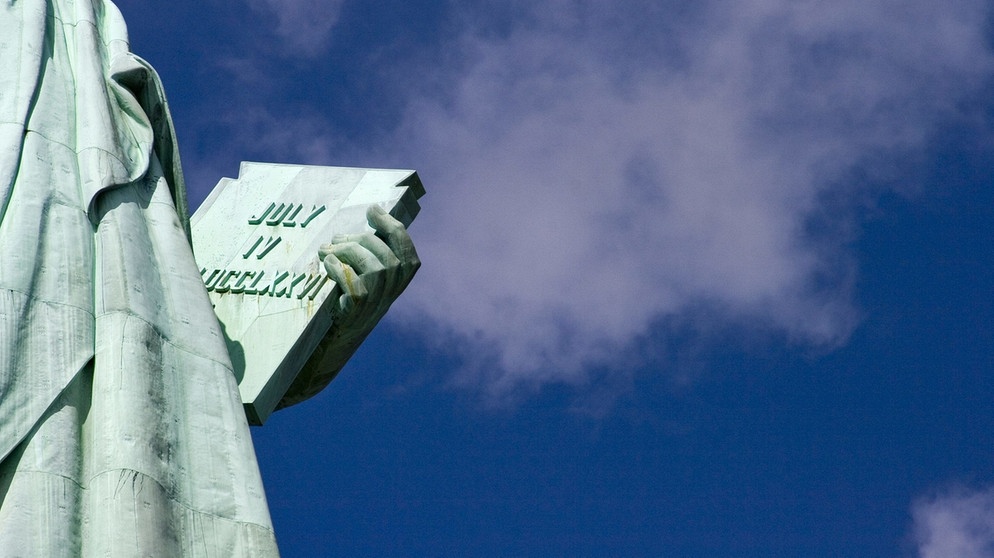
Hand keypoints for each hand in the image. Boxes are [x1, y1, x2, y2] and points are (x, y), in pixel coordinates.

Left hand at [318, 205, 419, 330]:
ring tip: (325, 250)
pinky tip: (328, 264)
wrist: (344, 327)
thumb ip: (376, 243)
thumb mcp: (372, 265)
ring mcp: (379, 299)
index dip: (387, 223)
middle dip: (358, 239)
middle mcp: (396, 285)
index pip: (402, 241)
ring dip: (345, 253)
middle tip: (335, 238)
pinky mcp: (360, 309)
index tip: (371, 210)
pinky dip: (339, 271)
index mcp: (404, 271)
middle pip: (384, 252)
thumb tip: (374, 209)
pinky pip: (354, 286)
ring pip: (372, 268)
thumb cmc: (358, 288)